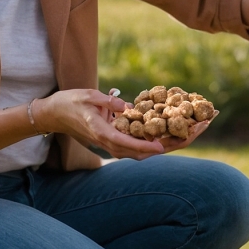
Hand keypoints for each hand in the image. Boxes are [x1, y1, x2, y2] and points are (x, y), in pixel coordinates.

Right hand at [34, 90, 210, 160]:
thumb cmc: (69, 102)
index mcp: (101, 133)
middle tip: (194, 133)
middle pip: (142, 152)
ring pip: (144, 151)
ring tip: (193, 132)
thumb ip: (108, 103)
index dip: (146, 146)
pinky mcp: (115, 140)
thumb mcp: (88, 96)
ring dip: (168, 144)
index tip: (162, 146)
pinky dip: (158, 140)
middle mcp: (109, 142)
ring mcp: (113, 143)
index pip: (127, 144)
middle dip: (170, 144)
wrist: (53, 115)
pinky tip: (175, 132)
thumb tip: (128, 107)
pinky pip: (139, 144)